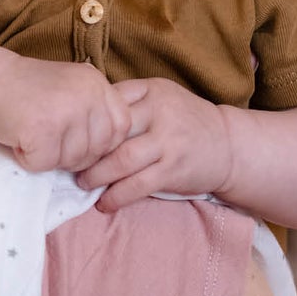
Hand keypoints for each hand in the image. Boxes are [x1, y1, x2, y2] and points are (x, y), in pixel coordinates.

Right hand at [0, 58, 130, 171]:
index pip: (120, 129)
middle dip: (71, 155)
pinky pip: (45, 164)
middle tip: (46, 136)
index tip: (72, 137)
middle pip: (97, 151)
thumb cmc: (29, 92)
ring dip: (49, 157)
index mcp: (98, 84)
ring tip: (32, 134)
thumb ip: (97, 112)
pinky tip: (20, 139)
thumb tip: (117, 155)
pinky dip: (28, 159)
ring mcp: (65, 110)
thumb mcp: (74, 89)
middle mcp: (86, 94)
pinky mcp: (41, 128)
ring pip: (72, 161)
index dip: (98, 143)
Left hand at [76, 78, 233, 210]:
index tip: (69, 133)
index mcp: (152, 91)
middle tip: (68, 162)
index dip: (85, 118)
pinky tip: (104, 204)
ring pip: (121, 160)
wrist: (228, 145)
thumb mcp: (162, 98)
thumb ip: (129, 101)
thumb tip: (82, 111)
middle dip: (85, 150)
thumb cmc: (185, 121)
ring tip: (83, 184)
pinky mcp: (173, 170)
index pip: (109, 100)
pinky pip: (137, 185)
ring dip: (96, 176)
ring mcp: (167, 142)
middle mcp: (160, 113)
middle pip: (111, 131)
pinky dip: (116, 197)